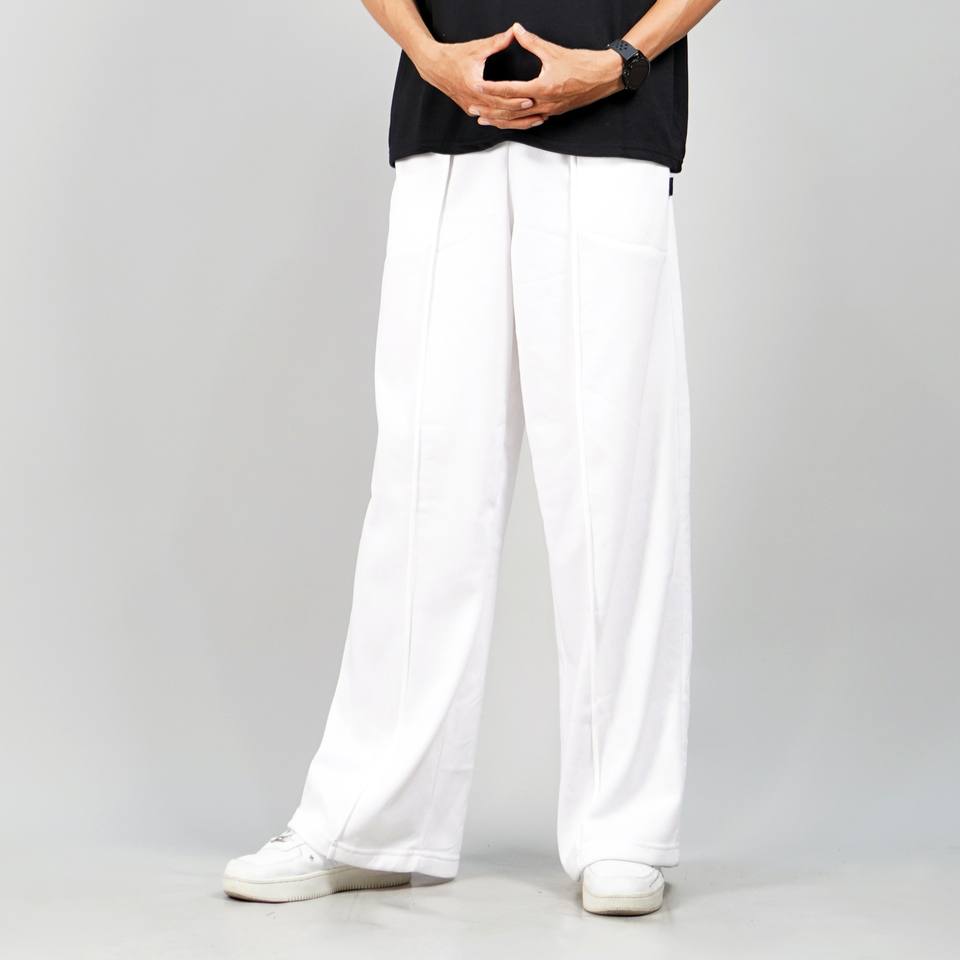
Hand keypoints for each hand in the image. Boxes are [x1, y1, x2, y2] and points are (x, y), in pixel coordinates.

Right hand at [412, 25, 546, 129]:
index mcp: (476, 86)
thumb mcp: (477, 48)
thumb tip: (514, 32)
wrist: (434, 66)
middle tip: (539, 115)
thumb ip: (497, 42)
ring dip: (516, 122)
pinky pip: (490, 119)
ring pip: (497, 120)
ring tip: (533, 122)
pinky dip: (504, 122)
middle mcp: (474, 101)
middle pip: (502, 113)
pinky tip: (517, 123)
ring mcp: (472, 107)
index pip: (500, 97)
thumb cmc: (453, 56)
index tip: (531, 99)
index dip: (517, 99)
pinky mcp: (471, 109)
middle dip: (522, 115)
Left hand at [469, 23, 623, 129]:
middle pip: (512, 111)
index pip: (511, 90)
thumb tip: (516, 30)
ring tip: (486, 121)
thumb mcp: (554, 51)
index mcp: (543, 87)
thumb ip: (532, 42)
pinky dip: (517, 122)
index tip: (478, 88)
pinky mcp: (554, 113)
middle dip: (491, 112)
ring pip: (520, 120)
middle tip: (474, 112)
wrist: (605, 77)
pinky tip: (508, 122)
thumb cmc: (582, 63)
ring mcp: (550, 111)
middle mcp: (545, 103)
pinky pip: (531, 121)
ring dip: (501, 121)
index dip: (493, 89)